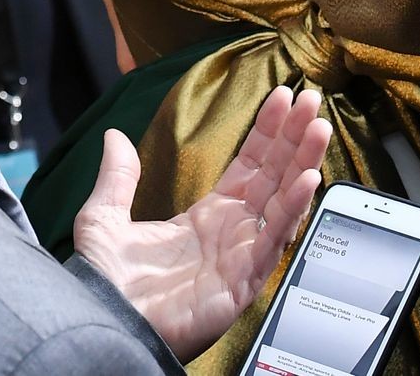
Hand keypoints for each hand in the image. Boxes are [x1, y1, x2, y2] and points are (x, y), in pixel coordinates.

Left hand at [71, 86, 330, 360]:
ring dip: (302, 164)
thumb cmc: (106, 282)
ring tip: (317, 129)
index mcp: (206, 218)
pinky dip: (292, 210)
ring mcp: (240, 257)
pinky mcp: (242, 280)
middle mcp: (231, 234)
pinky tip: (306, 179)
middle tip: (312, 100)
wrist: (102, 320)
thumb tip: (114, 137)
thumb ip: (117, 176)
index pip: (249, 166)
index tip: (283, 99)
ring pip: (282, 203)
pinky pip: (273, 240)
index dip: (267, 133)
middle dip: (294, 139)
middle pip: (273, 177)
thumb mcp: (104, 216)